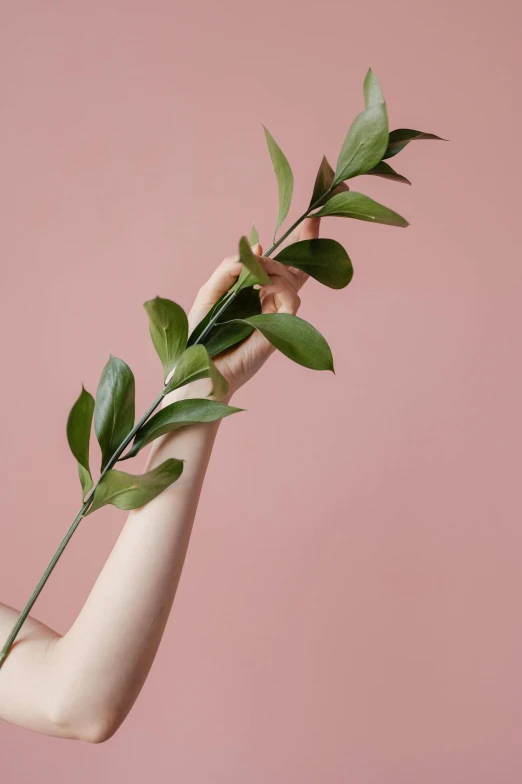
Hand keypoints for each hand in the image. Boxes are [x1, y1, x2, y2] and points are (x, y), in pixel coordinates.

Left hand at [185, 216, 319, 399]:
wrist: (199, 371)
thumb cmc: (201, 337)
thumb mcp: (210, 293)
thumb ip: (230, 269)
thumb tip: (257, 248)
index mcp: (253, 295)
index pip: (278, 268)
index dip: (294, 245)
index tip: (309, 221)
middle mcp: (268, 304)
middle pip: (295, 270)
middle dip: (306, 243)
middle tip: (312, 221)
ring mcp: (276, 317)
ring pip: (291, 280)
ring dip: (275, 267)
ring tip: (257, 271)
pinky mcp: (280, 329)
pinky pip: (290, 298)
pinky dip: (278, 284)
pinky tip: (262, 284)